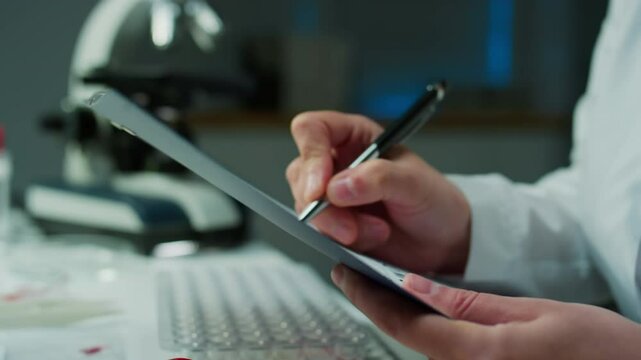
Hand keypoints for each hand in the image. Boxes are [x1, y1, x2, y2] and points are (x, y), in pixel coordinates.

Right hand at [286, 111, 470, 272]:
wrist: (445, 241)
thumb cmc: (434, 201)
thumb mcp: (415, 183)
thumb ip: (379, 178)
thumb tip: (336, 187)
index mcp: (354, 136)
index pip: (311, 130)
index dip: (310, 155)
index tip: (321, 189)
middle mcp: (337, 162)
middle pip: (301, 173)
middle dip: (323, 206)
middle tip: (351, 227)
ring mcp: (332, 195)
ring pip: (307, 207)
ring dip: (337, 226)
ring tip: (378, 232)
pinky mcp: (333, 224)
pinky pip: (319, 232)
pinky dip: (342, 240)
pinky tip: (371, 241)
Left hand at [331, 265, 640, 359]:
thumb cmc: (601, 349)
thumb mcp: (536, 312)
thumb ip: (471, 303)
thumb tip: (419, 285)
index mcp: (480, 355)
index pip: (405, 326)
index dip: (368, 298)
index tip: (344, 275)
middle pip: (409, 340)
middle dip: (377, 306)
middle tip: (353, 276)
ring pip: (424, 349)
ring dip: (399, 318)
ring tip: (378, 285)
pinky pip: (446, 356)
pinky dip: (426, 331)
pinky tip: (420, 311)